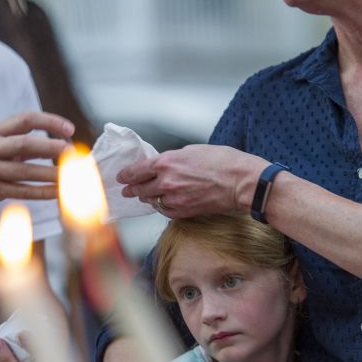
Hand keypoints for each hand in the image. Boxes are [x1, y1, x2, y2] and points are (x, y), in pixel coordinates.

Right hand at [0, 111, 73, 207]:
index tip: (69, 129)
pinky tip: (59, 193)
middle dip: (51, 148)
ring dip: (51, 174)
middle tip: (72, 152)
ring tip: (72, 176)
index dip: (49, 122)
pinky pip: (23, 192)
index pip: (25, 120)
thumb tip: (58, 143)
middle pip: (25, 145)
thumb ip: (21, 141)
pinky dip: (43, 192)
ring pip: (26, 172)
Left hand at [117, 145, 266, 216]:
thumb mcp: (193, 150)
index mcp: (166, 162)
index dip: (126, 175)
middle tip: (128, 190)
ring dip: (148, 198)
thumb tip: (164, 165)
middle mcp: (166, 182)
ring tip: (145, 197)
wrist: (240, 181)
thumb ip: (173, 159)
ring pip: (152, 201)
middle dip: (133, 189)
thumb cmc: (222, 161)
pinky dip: (162, 207)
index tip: (121, 177)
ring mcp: (174, 199)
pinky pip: (165, 211)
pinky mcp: (184, 211)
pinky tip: (164, 204)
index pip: (137, 171)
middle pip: (140, 189)